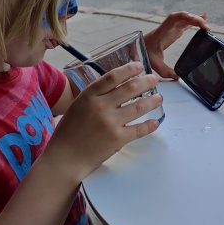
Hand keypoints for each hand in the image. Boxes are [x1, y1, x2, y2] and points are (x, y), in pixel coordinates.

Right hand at [45, 62, 162, 182]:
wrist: (64, 158)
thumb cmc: (68, 132)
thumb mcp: (78, 106)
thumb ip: (96, 96)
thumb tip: (118, 87)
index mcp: (88, 96)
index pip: (113, 77)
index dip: (129, 69)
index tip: (139, 66)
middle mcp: (101, 106)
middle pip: (129, 88)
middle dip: (145, 82)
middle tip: (154, 79)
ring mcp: (110, 122)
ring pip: (138, 107)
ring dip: (152, 101)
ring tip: (159, 98)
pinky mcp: (117, 139)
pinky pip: (139, 129)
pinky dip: (149, 125)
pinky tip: (155, 122)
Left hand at [144, 11, 208, 78]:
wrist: (136, 47)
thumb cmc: (143, 52)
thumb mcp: (154, 63)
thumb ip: (165, 71)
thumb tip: (177, 77)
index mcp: (162, 32)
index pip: (174, 18)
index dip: (185, 17)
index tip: (195, 20)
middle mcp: (168, 28)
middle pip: (183, 17)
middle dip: (195, 19)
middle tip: (206, 27)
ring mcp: (171, 28)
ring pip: (185, 19)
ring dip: (196, 20)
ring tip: (206, 24)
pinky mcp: (174, 31)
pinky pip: (185, 24)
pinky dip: (194, 22)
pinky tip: (202, 20)